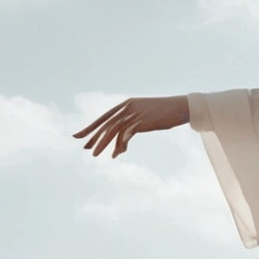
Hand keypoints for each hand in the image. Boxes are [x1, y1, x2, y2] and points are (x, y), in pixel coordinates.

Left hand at [74, 95, 190, 157]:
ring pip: (112, 130)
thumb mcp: (145, 116)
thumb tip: (123, 139)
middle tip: (83, 147)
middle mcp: (127, 107)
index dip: (91, 127)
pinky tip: (117, 154)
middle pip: (105, 124)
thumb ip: (132, 124)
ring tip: (94, 154)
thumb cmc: (165, 113)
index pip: (104, 117)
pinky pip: (125, 135)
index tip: (79, 135)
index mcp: (126, 104)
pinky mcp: (140, 121)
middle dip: (93, 136)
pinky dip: (120, 145)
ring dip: (102, 143)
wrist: (180, 108)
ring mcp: (133, 114)